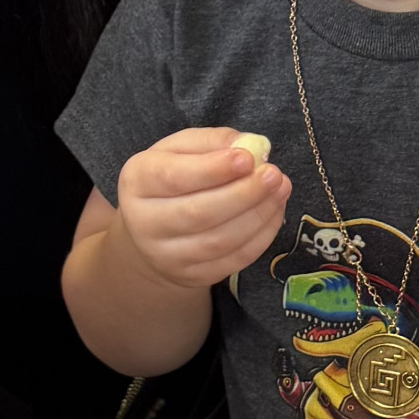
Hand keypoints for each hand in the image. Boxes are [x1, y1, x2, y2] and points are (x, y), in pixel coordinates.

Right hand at [116, 128, 290, 291]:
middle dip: (243, 194)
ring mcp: (166, 256)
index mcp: (137, 181)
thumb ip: (212, 141)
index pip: (173, 177)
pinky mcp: (192, 276)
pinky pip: (233, 260)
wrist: (152, 230)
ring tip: (281, 189)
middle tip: (274, 175)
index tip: (247, 158)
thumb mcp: (180, 149)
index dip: (212, 169)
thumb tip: (250, 146)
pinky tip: (273, 212)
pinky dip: (261, 236)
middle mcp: (144, 223)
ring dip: (258, 215)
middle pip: (198, 214)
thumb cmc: (171, 179)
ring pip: (219, 241)